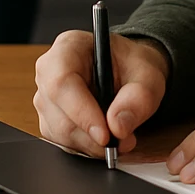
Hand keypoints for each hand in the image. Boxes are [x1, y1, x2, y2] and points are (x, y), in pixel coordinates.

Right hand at [34, 31, 169, 157]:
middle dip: (93, 135)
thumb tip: (118, 127)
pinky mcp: (50, 119)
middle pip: (59, 114)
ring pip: (60, 132)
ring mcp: (46, 97)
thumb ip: (138, 98)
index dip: (81, 112)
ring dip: (92, 144)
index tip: (105, 135)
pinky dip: (87, 147)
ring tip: (121, 139)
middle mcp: (49, 71)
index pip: (62, 82)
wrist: (129, 72)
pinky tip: (105, 138)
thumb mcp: (148, 75)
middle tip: (124, 141)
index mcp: (69, 47)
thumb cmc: (133, 65)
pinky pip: (63, 142)